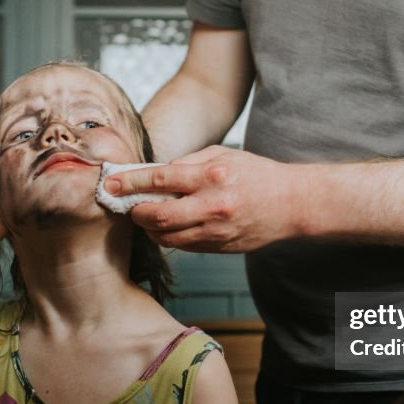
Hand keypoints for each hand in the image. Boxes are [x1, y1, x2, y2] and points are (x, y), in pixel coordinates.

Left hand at [103, 146, 303, 252]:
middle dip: (135, 211)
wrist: (293, 204)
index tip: (111, 183)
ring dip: (149, 228)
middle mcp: (213, 206)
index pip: (160, 180)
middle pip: (157, 216)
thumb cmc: (257, 174)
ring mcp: (217, 231)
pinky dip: (169, 237)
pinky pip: (184, 246)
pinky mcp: (220, 248)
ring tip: (146, 216)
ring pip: (167, 237)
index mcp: (212, 176)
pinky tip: (168, 226)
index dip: (130, 182)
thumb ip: (188, 163)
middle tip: (127, 205)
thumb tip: (154, 174)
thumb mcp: (223, 155)